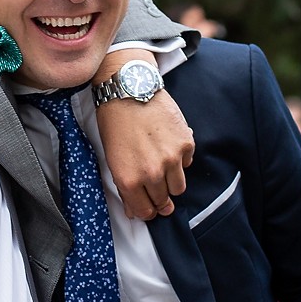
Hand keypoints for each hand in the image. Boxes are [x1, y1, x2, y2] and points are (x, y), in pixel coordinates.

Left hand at [97, 81, 193, 219]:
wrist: (129, 90)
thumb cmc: (115, 122)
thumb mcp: (112, 158)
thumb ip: (125, 187)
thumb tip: (135, 211)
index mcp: (130, 179)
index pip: (146, 211)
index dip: (148, 211)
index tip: (149, 206)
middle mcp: (153, 173)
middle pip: (164, 201)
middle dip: (159, 198)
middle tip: (156, 187)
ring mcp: (172, 159)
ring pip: (179, 187)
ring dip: (172, 181)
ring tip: (162, 165)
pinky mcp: (186, 143)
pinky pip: (188, 163)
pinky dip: (181, 158)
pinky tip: (168, 145)